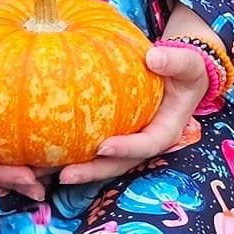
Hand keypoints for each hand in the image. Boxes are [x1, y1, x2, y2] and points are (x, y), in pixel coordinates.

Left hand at [57, 37, 212, 187]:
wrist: (179, 74)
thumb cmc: (185, 70)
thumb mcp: (187, 63)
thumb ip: (174, 61)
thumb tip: (153, 58)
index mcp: (166, 131)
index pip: (146, 145)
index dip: (126, 149)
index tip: (103, 146)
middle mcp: (145, 142)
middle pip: (119, 163)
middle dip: (93, 171)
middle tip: (65, 175)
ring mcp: (129, 142)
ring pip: (103, 162)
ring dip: (78, 168)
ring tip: (48, 172)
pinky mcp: (115, 136)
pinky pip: (93, 147)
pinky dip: (72, 151)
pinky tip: (46, 152)